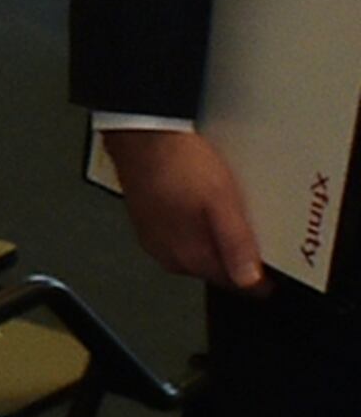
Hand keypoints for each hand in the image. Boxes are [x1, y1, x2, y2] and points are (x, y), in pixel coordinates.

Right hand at [103, 127, 268, 291]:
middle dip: (237, 254)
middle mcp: (168, 254)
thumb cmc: (178, 162)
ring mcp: (154, 237)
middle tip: (254, 229)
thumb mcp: (221, 202)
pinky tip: (199, 200)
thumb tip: (250, 281)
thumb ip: (236, 244)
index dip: (262, 276)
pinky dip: (195, 224)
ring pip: (198, 250)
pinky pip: (181, 233)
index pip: (237, 284)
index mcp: (188, 256)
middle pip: (218, 268)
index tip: (275, 262)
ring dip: (215, 238)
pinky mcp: (147, 220)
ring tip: (227, 210)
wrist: (141, 131)